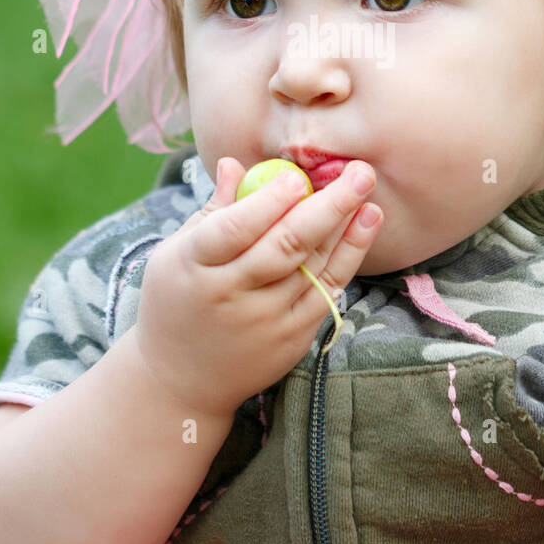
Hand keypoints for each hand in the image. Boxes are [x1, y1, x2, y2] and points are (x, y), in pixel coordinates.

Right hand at [133, 158, 382, 418]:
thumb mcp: (177, 253)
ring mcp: (264, 320)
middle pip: (285, 246)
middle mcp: (231, 295)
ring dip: (346, 227)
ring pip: (313, 267)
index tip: (297, 175)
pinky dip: (349, 257)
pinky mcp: (291, 339)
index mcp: (194, 266)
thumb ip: (213, 210)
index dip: (268, 202)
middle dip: (328, 205)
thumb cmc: (178, 301)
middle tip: (359, 171)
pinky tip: (364, 226)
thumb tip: (233, 163)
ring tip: (366, 190)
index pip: (234, 229)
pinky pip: (326, 291)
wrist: (180, 381)